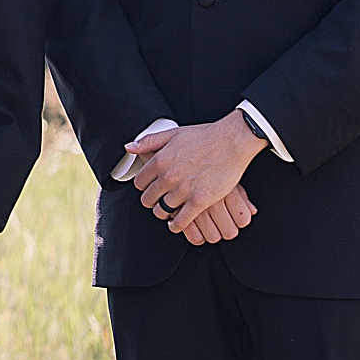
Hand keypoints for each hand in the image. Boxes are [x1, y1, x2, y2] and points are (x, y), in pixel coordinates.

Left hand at [129, 110, 267, 234]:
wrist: (231, 142)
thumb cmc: (203, 136)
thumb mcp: (172, 134)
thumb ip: (148, 141)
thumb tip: (129, 147)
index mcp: (160, 160)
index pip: (140, 182)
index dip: (143, 186)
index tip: (148, 188)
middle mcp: (169, 177)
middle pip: (148, 198)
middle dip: (150, 201)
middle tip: (156, 201)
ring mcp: (184, 190)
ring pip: (162, 210)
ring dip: (162, 213)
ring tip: (166, 212)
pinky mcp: (200, 201)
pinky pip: (181, 221)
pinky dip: (176, 225)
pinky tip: (176, 224)